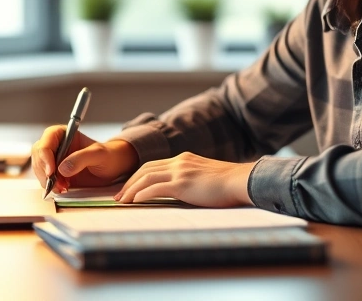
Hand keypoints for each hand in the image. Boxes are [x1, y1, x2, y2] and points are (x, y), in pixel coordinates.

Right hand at [31, 125, 138, 192]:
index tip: (51, 170)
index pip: (47, 139)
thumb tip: (62, 169)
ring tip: (64, 187)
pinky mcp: (56, 174)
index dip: (45, 154)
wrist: (114, 169)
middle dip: (45, 170)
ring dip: (48, 180)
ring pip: (39, 169)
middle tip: (58, 183)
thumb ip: (82, 158)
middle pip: (39, 155)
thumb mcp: (99, 154)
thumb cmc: (109, 156)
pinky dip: (51, 186)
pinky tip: (64, 189)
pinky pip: (45, 180)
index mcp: (64, 134)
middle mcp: (56, 146)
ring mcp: (55, 160)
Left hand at [114, 152, 255, 207]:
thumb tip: (183, 192)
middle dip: (129, 182)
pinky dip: (142, 194)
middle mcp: (179, 161)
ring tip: (122, 201)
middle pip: (145, 169)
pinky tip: (135, 202)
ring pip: (146, 177)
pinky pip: (155, 188)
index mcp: (184, 159)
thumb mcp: (206, 177)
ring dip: (131, 190)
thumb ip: (192, 179)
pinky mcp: (183, 183)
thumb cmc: (229, 184)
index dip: (138, 176)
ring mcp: (180, 171)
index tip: (129, 188)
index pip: (153, 165)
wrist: (242, 181)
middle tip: (119, 196)